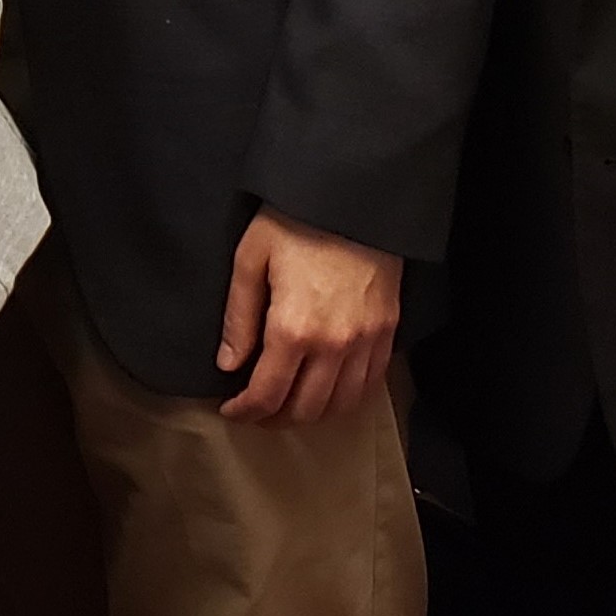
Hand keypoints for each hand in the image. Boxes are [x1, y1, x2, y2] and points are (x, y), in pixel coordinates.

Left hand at [215, 205, 400, 426]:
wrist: (355, 197)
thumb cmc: (295, 221)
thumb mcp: (251, 259)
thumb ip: (238, 317)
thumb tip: (228, 364)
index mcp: (293, 329)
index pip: (267, 394)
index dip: (245, 411)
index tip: (230, 409)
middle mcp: (333, 346)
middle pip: (305, 409)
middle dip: (274, 418)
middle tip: (255, 411)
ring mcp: (366, 342)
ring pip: (340, 405)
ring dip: (311, 414)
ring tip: (288, 405)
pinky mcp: (387, 332)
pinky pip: (369, 384)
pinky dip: (345, 398)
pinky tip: (326, 389)